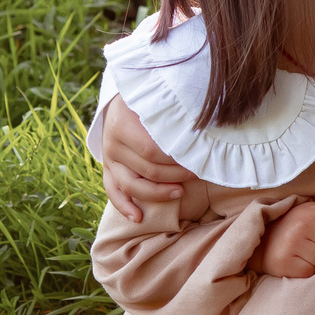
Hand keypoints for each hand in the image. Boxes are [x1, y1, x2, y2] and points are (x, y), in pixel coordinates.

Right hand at [102, 98, 190, 222]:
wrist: (123, 97)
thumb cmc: (150, 98)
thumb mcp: (158, 100)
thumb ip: (175, 114)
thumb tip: (207, 129)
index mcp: (123, 124)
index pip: (152, 151)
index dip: (176, 161)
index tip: (198, 160)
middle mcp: (112, 143)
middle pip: (146, 170)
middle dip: (175, 176)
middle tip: (197, 174)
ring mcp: (108, 158)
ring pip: (130, 185)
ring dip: (157, 193)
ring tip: (179, 193)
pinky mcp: (107, 168)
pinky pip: (112, 191)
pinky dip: (124, 206)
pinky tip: (139, 217)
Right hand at [253, 200, 314, 277]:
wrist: (262, 241)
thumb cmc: (295, 229)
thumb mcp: (313, 215)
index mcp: (313, 210)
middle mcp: (302, 224)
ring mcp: (292, 243)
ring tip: (307, 254)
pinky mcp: (284, 262)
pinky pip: (311, 272)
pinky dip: (308, 270)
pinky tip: (299, 262)